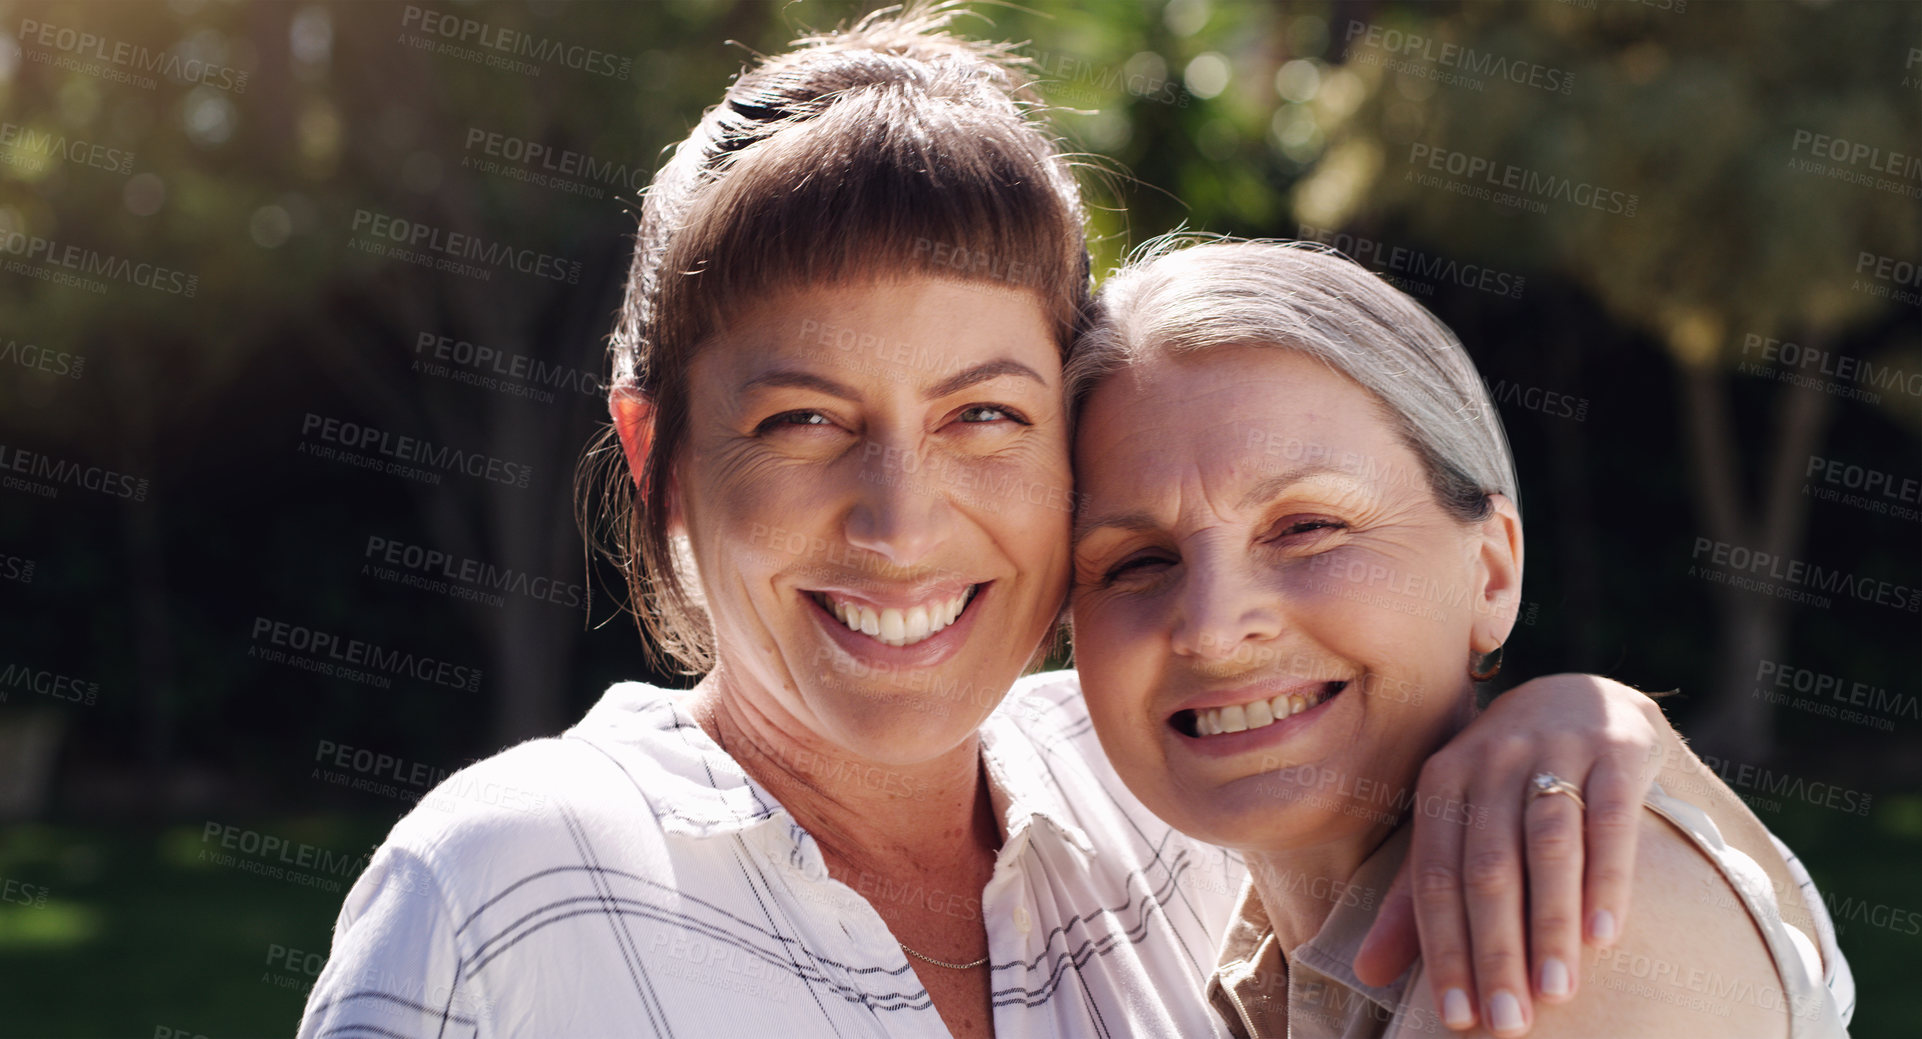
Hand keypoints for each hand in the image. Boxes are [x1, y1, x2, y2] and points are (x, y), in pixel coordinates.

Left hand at [1353, 674, 1665, 1036]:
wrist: (1578, 697)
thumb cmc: (1505, 784)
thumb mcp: (1455, 824)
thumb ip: (1417, 898)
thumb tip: (1365, 973)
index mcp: (1441, 782)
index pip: (1435, 877)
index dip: (1443, 950)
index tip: (1459, 1018)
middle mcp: (1490, 761)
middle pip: (1489, 868)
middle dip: (1496, 951)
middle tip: (1509, 1022)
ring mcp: (1553, 751)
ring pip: (1548, 847)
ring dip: (1550, 924)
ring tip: (1556, 992)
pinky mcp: (1615, 751)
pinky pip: (1610, 820)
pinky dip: (1607, 879)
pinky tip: (1605, 936)